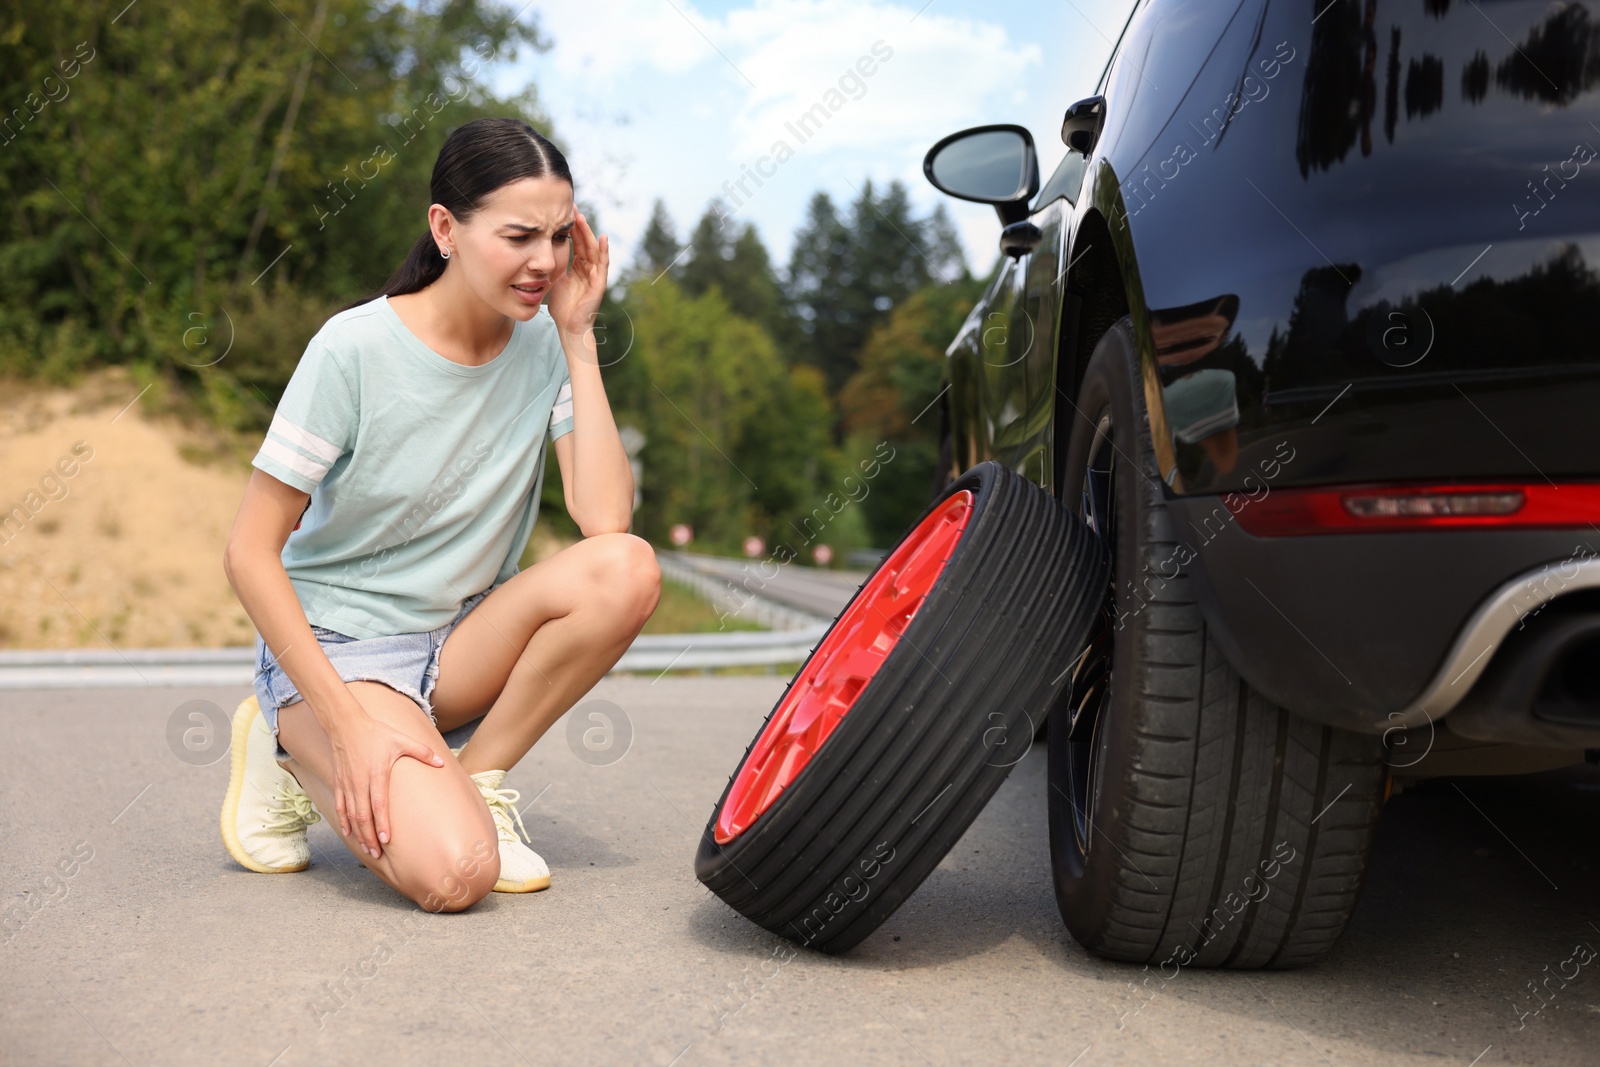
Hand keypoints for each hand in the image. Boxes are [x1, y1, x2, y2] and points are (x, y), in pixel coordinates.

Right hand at [326, 708, 444, 860]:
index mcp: (376, 774)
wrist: (345, 724)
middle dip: (369, 837)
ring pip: (351, 815)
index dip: (382, 823)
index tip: (386, 840)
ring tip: (366, 849)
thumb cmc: (376, 732)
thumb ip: (423, 752)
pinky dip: (344, 821)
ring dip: (358, 833)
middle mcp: (359, 782)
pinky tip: (348, 833)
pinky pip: (340, 806)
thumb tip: (443, 762)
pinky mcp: (338, 782)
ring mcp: (347, 784)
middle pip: (363, 816)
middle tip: (377, 854)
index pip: (379, 804)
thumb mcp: (402, 740)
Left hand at [545, 210, 608, 343]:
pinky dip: (603, 251)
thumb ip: (552, 267)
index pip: (575, 243)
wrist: (569, 327)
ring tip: (581, 217)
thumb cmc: (561, 307)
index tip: (561, 211)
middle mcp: (588, 269)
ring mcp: (595, 275)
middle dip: (578, 224)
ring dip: (587, 233)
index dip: (569, 228)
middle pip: (584, 242)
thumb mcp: (554, 281)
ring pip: (592, 249)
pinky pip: (603, 264)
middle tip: (571, 206)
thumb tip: (537, 254)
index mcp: (577, 267)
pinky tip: (602, 238)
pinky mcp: (600, 284)